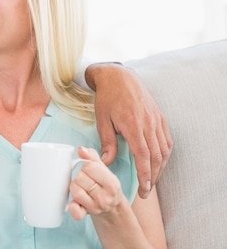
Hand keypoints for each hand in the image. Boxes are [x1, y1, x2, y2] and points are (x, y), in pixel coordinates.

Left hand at [68, 147, 122, 219]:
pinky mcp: (86, 214)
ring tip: (81, 188)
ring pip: (75, 191)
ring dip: (74, 187)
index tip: (89, 170)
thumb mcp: (103, 169)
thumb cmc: (105, 184)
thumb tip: (81, 149)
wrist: (112, 207)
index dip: (86, 166)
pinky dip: (72, 207)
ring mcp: (96, 207)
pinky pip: (75, 211)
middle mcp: (105, 197)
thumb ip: (92, 156)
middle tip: (86, 180)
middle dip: (80, 176)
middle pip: (80, 178)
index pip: (90, 167)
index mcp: (112, 184)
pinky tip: (74, 202)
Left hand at [85, 63, 172, 197]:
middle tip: (146, 192)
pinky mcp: (161, 117)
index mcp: (133, 124)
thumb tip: (105, 163)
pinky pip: (167, 140)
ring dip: (160, 168)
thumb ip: (107, 142)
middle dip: (152, 177)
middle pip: (156, 156)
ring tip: (151, 181)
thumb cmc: (107, 98)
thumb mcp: (102, 120)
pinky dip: (165, 154)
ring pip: (164, 150)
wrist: (119, 77)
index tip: (143, 189)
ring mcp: (157, 120)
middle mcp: (149, 123)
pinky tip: (158, 163)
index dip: (145, 175)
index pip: (144, 156)